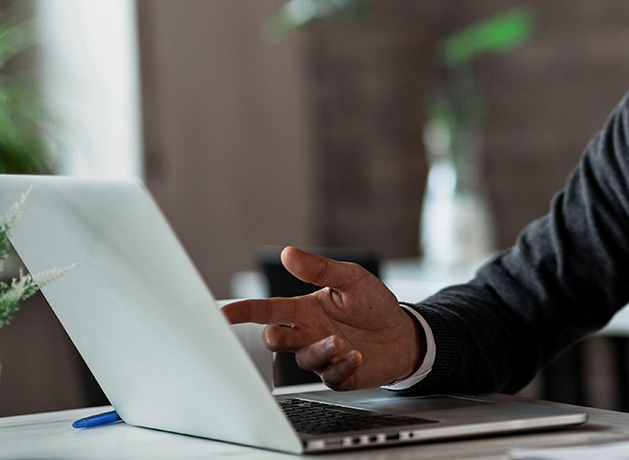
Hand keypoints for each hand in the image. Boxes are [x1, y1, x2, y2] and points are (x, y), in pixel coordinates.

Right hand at [221, 247, 424, 389]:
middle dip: (273, 337)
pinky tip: (355, 356)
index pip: (268, 309)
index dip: (244, 311)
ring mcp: (323, 356)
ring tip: (339, 340)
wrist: (404, 333)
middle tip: (276, 333)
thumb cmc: (373, 305)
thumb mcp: (350, 278)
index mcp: (304, 310)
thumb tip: (289, 252)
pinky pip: (331, 376)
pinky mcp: (340, 374)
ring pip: (303, 359)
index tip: (224, 313)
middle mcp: (308, 334)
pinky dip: (341, 366)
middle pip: (277, 339)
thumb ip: (320, 269)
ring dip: (317, 349)